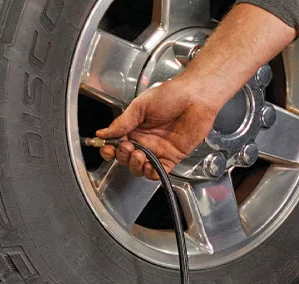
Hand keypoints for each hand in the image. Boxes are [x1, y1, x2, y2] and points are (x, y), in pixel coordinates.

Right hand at [96, 79, 220, 179]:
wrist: (196, 97)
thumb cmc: (172, 94)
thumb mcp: (140, 106)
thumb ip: (122, 122)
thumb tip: (102, 133)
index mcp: (135, 127)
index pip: (116, 144)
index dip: (109, 149)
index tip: (107, 148)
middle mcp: (145, 140)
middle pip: (126, 158)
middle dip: (123, 156)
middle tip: (127, 146)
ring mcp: (158, 149)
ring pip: (140, 168)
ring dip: (135, 165)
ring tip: (139, 154)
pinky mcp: (172, 156)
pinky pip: (159, 172)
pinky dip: (151, 173)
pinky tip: (149, 166)